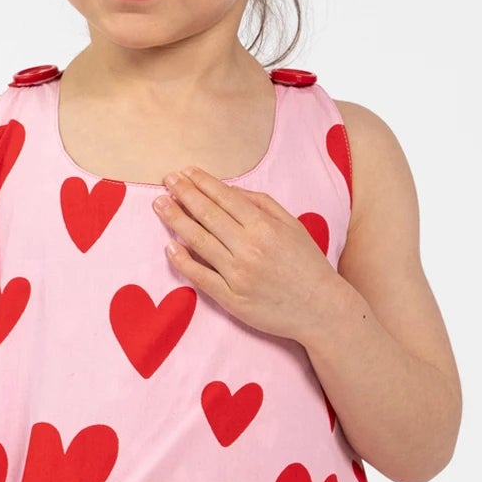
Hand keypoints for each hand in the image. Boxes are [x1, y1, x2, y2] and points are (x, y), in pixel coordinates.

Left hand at [152, 165, 340, 344]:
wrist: (321, 309)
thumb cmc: (307, 264)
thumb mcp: (292, 226)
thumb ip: (262, 204)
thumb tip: (229, 190)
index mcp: (265, 227)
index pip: (225, 198)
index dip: (202, 183)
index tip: (184, 172)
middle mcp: (250, 248)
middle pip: (208, 216)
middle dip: (184, 195)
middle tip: (166, 181)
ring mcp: (238, 275)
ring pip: (199, 242)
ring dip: (176, 221)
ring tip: (160, 205)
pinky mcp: (232, 299)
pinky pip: (201, 277)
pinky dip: (183, 261)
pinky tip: (170, 246)